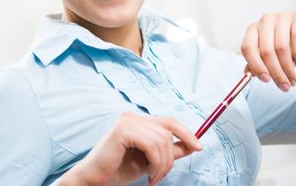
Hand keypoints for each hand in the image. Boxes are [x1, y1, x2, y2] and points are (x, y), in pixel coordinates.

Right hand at [60, 112, 202, 185]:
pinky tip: (148, 174)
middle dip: (171, 156)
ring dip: (163, 164)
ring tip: (154, 177)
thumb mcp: (151, 160)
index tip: (199, 147)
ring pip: (162, 139)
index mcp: (140, 121)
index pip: (170, 122)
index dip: (187, 133)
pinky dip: (155, 162)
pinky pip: (151, 144)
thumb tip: (193, 144)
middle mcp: (134, 117)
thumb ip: (169, 150)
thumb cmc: (120, 170)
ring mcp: (128, 121)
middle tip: (161, 176)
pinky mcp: (123, 129)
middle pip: (168, 130)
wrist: (96, 180)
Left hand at [241, 9, 295, 91]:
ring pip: (282, 48)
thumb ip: (258, 62)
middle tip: (285, 86)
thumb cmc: (286, 39)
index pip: (247, 48)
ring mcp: (282, 17)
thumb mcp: (271, 50)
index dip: (255, 65)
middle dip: (276, 72)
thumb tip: (248, 74)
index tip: (266, 80)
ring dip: (288, 68)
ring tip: (293, 79)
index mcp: (253, 29)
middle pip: (266, 51)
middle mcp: (265, 21)